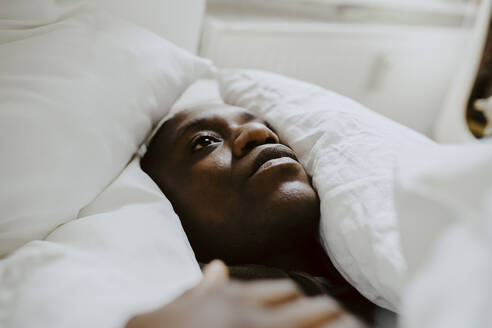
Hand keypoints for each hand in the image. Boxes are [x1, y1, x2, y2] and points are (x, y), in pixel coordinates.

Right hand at [126, 260, 367, 327]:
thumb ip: (196, 290)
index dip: (308, 304)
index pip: (285, 291)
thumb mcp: (170, 312)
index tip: (324, 313)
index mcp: (231, 302)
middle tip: (354, 326)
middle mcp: (252, 318)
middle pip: (313, 307)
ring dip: (340, 327)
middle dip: (334, 317)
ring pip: (322, 323)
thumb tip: (215, 267)